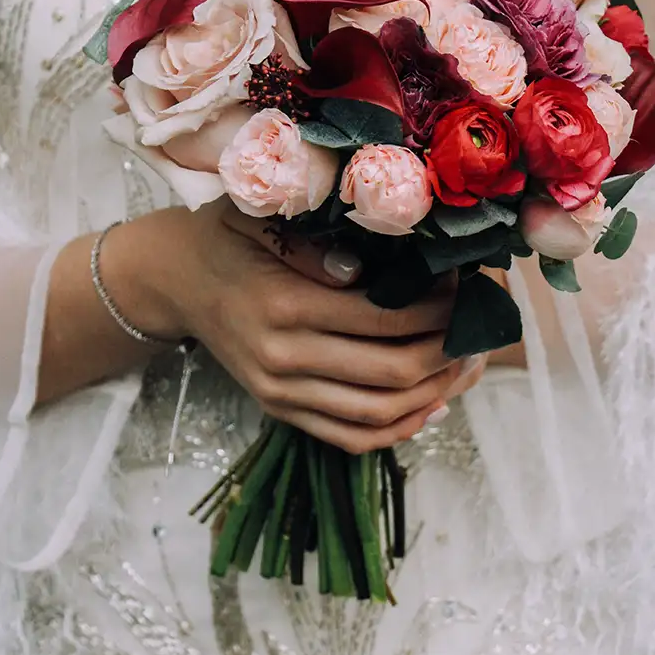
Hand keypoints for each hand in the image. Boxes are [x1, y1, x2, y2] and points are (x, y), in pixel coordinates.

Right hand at [123, 201, 481, 453]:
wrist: (174, 280)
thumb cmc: (225, 237)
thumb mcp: (259, 216)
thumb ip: (313, 242)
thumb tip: (368, 270)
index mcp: (285, 305)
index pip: (386, 318)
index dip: (439, 307)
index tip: (466, 285)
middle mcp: (284, 360)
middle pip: (393, 374)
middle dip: (449, 351)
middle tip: (480, 326)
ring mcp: (281, 394)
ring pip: (379, 414)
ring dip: (435, 393)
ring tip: (467, 364)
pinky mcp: (281, 411)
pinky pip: (350, 438)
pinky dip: (398, 430)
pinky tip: (431, 404)